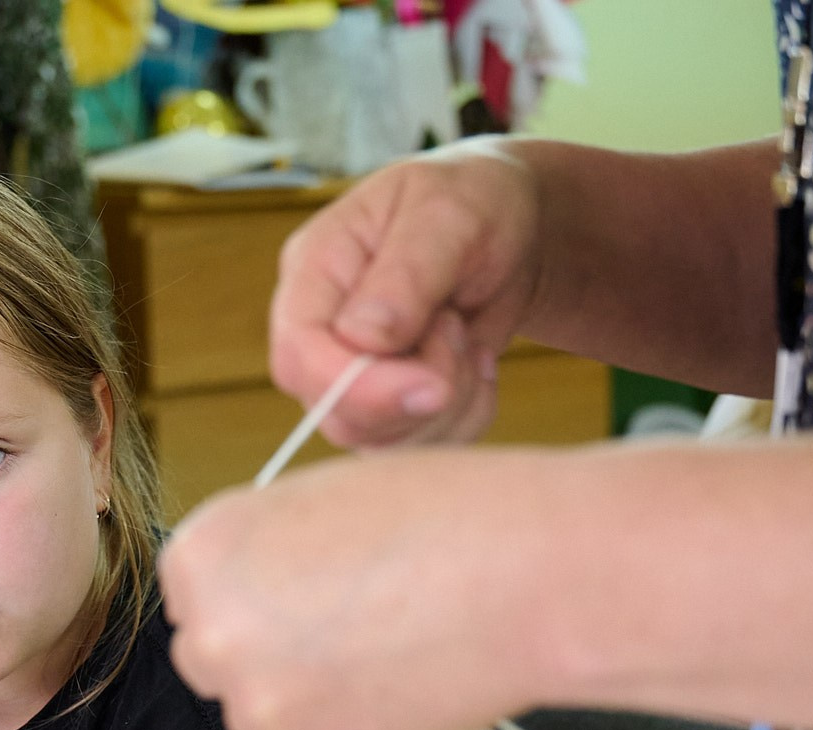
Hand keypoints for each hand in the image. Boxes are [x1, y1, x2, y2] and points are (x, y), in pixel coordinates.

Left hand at [162, 450, 561, 729]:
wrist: (525, 572)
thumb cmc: (438, 514)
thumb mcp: (318, 501)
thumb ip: (263, 552)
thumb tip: (251, 598)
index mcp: (201, 554)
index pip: (191, 593)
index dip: (250, 590)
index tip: (296, 588)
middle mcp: (212, 632)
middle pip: (212, 658)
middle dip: (264, 648)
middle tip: (341, 624)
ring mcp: (259, 701)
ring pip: (262, 709)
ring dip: (304, 692)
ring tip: (384, 644)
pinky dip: (350, 721)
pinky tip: (405, 675)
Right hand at [270, 140, 546, 448]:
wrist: (512, 227)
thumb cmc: (473, 200)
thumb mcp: (449, 215)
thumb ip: (406, 274)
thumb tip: (363, 337)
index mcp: (315, 270)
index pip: (300, 353)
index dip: (357, 386)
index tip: (433, 385)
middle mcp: (323, 330)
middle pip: (335, 412)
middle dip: (416, 394)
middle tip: (459, 329)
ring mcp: (354, 373)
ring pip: (381, 439)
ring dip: (450, 403)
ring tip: (467, 336)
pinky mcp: (392, 404)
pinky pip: (422, 446)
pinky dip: (468, 416)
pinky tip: (479, 364)